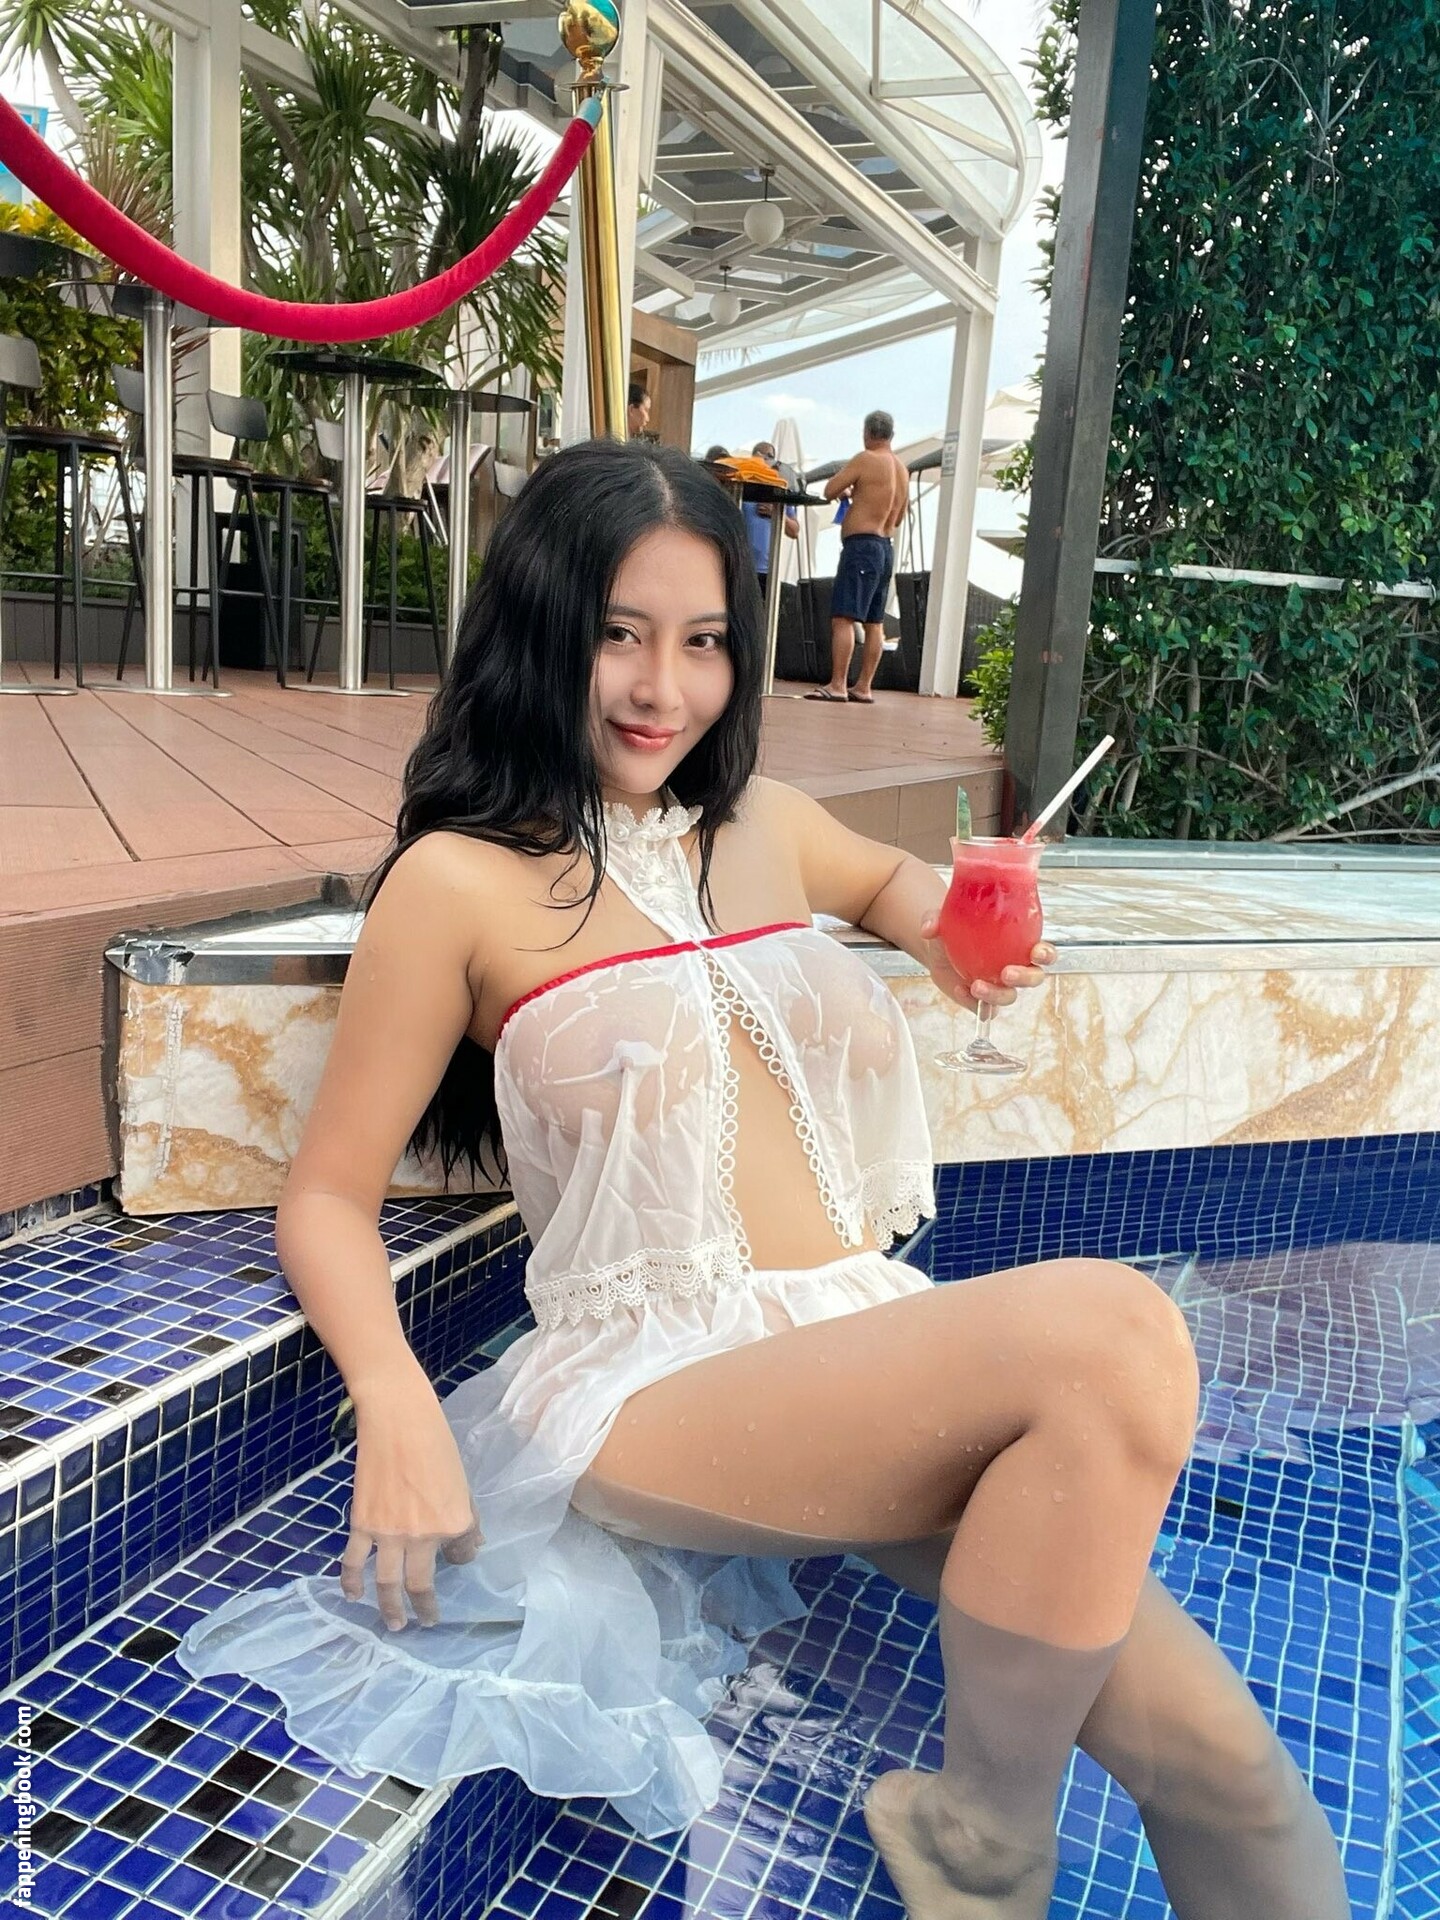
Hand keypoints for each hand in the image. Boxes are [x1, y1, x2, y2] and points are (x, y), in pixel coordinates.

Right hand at [341, 1377, 480, 1630]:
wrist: (398, 1420)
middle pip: (420, 1586)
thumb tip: (469, 1548)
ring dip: (390, 1609)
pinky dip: (351, 1584)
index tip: (456, 1560)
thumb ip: (466, 1519)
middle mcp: (423, 1537)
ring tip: (395, 1624)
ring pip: (387, 1585)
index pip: (461, 1555)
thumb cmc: (437, 1444)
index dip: (460, 1558)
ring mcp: (390, 1534)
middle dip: (423, 1610)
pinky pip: (354, 1563)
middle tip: (425, 1623)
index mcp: (454, 1523)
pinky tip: (354, 1597)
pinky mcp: (362, 1525)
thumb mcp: (462, 1482)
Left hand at [917, 915, 1056, 1010]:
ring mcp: (999, 986)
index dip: (1046, 954)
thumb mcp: (947, 919)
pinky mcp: (982, 1001)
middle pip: (1033, 978)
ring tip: (975, 985)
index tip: (1036, 952)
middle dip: (1025, 978)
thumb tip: (929, 928)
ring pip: (1009, 997)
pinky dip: (972, 1002)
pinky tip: (959, 989)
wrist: (938, 950)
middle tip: (1006, 973)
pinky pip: (984, 1009)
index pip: (1044, 952)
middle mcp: (1015, 967)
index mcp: (1019, 944)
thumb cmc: (955, 929)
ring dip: (996, 994)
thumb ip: (937, 918)